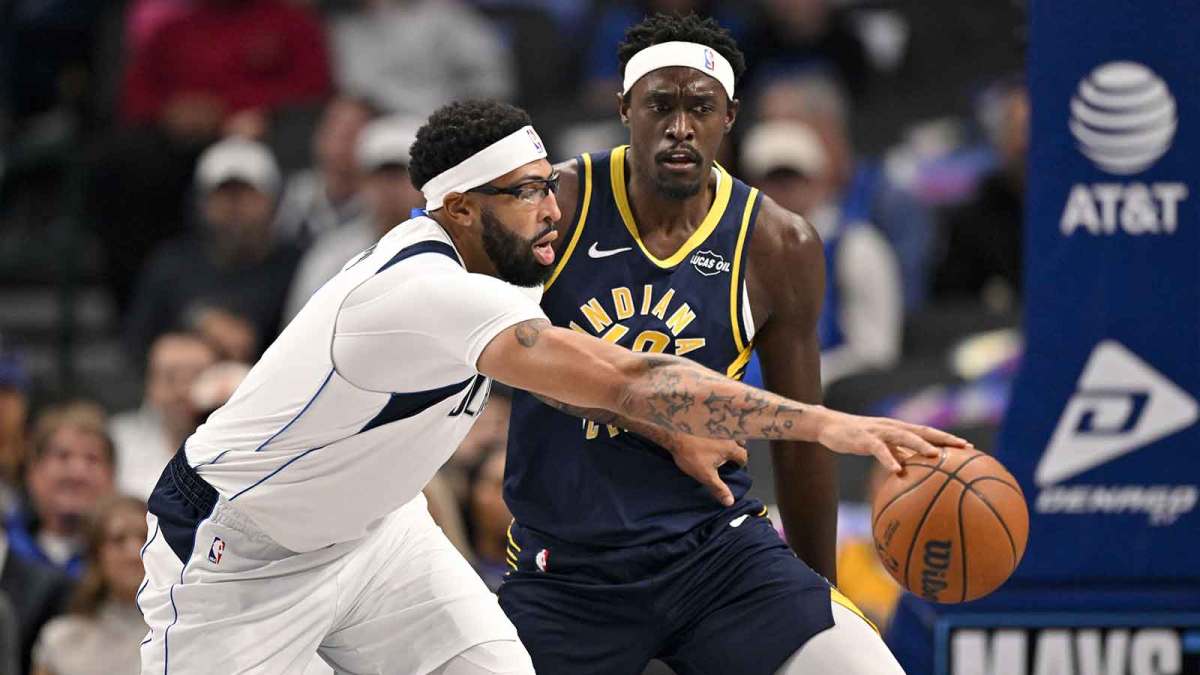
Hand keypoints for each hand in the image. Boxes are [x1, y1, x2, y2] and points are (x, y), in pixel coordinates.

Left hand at [664, 434, 748, 506]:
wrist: (675, 435)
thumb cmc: (691, 455)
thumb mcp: (706, 476)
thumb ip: (719, 489)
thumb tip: (730, 502)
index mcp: (730, 447)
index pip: (743, 456)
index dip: (740, 464)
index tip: (734, 469)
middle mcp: (728, 435)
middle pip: (740, 443)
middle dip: (737, 450)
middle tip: (729, 459)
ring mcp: (718, 428)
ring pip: (730, 435)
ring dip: (729, 441)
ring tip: (720, 450)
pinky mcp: (708, 425)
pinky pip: (719, 430)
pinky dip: (718, 435)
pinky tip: (709, 441)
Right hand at [812, 407, 970, 472]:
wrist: (828, 425)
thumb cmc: (857, 437)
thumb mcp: (881, 447)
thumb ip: (898, 455)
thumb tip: (916, 471)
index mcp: (899, 429)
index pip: (928, 432)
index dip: (948, 438)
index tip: (969, 448)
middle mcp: (893, 426)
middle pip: (923, 431)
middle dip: (944, 438)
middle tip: (964, 447)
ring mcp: (879, 430)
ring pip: (903, 436)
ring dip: (920, 445)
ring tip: (935, 455)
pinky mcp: (864, 438)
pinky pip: (878, 449)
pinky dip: (888, 459)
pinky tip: (896, 471)